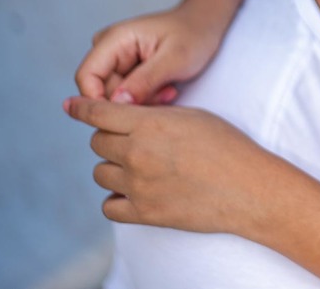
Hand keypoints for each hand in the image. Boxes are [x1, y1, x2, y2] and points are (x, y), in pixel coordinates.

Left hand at [63, 96, 277, 235]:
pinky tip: (134, 191)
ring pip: (100, 172)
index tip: (71, 106)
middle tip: (131, 140)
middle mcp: (137, 154)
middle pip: (97, 142)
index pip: (100, 113)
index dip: (82, 108)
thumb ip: (154, 116)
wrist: (248, 187)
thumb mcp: (192, 117)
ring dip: (113, 167)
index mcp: (149, 125)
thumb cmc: (228, 146)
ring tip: (138, 166)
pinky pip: (109, 205)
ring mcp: (137, 186)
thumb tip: (128, 117)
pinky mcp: (143, 213)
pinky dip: (117, 197)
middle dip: (109, 137)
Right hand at [74, 3, 227, 103]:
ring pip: (115, 94)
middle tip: (165, 97)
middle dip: (130, 101)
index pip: (86, 77)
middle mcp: (109, 47)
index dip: (100, 101)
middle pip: (101, 89)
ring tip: (169, 91)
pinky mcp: (127, 67)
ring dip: (142, 100)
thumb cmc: (195, 33)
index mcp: (114, 38)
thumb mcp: (175, 59)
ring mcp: (117, 57)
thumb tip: (116, 104)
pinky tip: (167, 89)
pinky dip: (146, 96)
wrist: (207, 21)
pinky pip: (127, 92)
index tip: (130, 114)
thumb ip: (145, 81)